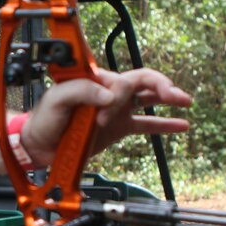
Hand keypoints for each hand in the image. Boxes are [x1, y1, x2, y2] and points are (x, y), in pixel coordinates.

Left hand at [20, 67, 191, 164]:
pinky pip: (146, 123)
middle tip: (171, 94)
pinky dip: (164, 124)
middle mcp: (108, 91)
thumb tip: (110, 94)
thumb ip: (81, 91)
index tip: (103, 116)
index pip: (120, 80)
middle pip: (142, 80)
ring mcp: (116, 109)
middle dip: (160, 85)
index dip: (118, 96)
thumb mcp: (57, 99)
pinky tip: (182, 124)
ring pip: (148, 98)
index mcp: (94, 80)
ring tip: (185, 100)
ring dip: (168, 97)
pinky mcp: (118, 127)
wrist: (40, 145)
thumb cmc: (44, 119)